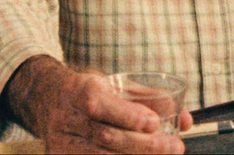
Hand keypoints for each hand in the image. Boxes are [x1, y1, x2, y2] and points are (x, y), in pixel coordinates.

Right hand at [5, 56, 192, 153]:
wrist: (47, 99)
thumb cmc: (91, 91)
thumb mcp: (116, 85)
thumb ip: (150, 99)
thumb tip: (186, 119)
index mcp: (80, 91)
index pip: (100, 106)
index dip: (128, 116)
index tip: (154, 123)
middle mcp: (67, 119)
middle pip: (106, 137)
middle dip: (144, 146)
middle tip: (174, 148)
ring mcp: (62, 143)